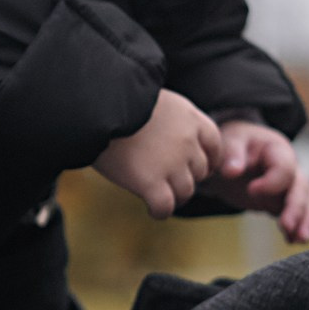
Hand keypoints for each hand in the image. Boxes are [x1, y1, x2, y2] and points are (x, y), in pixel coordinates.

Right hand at [94, 89, 222, 218]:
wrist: (94, 105)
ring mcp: (172, 163)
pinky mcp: (151, 182)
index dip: (208, 159)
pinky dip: (160, 211)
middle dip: (186, 177)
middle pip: (200, 171)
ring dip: (174, 197)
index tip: (199, 168)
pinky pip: (165, 207)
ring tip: (158, 196)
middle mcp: (187, 140)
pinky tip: (151, 209)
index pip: (214, 144)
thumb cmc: (113, 99)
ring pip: (186, 192)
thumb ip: (168, 118)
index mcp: (189, 116)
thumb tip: (167, 137)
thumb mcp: (150, 98)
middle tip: (168, 181)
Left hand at [202, 121, 308, 243]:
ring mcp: (290, 185)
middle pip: (301, 187)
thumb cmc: (234, 144)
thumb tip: (232, 171)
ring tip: (298, 239)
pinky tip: (292, 241)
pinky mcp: (285, 201)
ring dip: (304, 221)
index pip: (284, 167)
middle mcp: (290, 167)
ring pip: (306, 202)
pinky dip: (298, 227)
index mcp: (277, 150)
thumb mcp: (229, 142)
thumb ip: (232, 154)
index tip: (251, 190)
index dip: (272, 182)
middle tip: (285, 226)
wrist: (234, 154)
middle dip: (295, 208)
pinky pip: (298, 214)